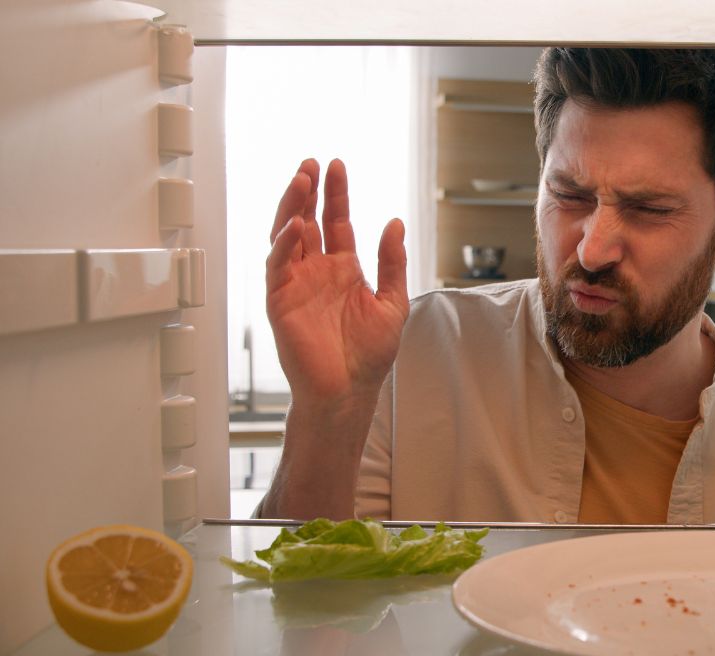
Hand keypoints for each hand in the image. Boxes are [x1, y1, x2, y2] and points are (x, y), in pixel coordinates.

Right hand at [267, 158, 408, 406]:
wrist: (350, 391)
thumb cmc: (369, 355)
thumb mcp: (392, 301)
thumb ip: (392, 262)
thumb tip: (395, 223)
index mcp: (343, 270)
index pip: (337, 222)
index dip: (337, 195)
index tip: (337, 166)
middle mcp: (317, 272)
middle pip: (308, 221)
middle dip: (309, 191)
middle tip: (312, 164)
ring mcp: (296, 285)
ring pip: (287, 236)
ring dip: (291, 207)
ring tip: (300, 180)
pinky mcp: (280, 301)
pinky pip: (277, 266)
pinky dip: (282, 243)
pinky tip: (294, 225)